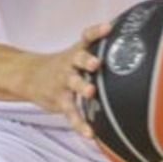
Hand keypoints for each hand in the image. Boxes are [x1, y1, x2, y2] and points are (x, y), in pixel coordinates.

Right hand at [20, 22, 109, 138]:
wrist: (29, 76)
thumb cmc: (63, 66)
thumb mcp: (76, 54)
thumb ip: (98, 52)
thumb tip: (133, 48)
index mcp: (77, 51)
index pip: (87, 37)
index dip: (97, 32)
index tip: (108, 28)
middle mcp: (70, 64)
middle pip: (78, 58)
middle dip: (87, 60)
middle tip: (97, 63)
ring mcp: (63, 82)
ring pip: (73, 83)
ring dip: (82, 86)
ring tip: (91, 92)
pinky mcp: (60, 100)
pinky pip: (71, 112)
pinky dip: (79, 124)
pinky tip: (89, 133)